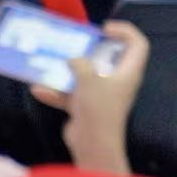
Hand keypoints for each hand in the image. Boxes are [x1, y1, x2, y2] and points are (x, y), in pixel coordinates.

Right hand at [34, 21, 147, 176]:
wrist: (92, 147)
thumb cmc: (98, 108)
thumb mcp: (89, 78)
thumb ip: (80, 63)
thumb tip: (73, 59)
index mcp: (128, 72)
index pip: (138, 44)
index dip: (125, 31)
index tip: (105, 29)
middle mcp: (117, 82)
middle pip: (108, 58)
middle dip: (90, 49)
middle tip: (76, 42)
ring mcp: (101, 96)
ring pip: (86, 76)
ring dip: (68, 71)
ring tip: (50, 61)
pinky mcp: (86, 108)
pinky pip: (71, 95)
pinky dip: (57, 92)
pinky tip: (39, 89)